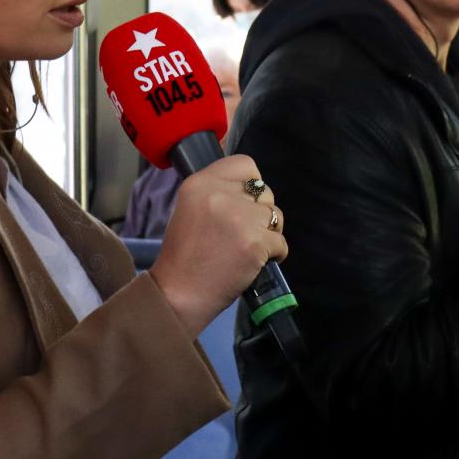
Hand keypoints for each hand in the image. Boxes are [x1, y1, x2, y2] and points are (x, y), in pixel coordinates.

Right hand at [150, 154, 287, 335]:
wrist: (177, 294)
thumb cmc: (184, 256)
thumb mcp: (190, 209)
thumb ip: (218, 194)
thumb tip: (251, 189)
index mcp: (200, 183)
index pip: (245, 164)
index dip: (251, 184)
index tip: (246, 203)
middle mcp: (220, 195)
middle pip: (264, 191)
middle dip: (261, 212)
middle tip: (244, 233)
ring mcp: (240, 218)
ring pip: (275, 216)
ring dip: (269, 233)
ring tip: (248, 249)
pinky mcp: (255, 242)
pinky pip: (281, 242)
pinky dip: (274, 255)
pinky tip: (254, 263)